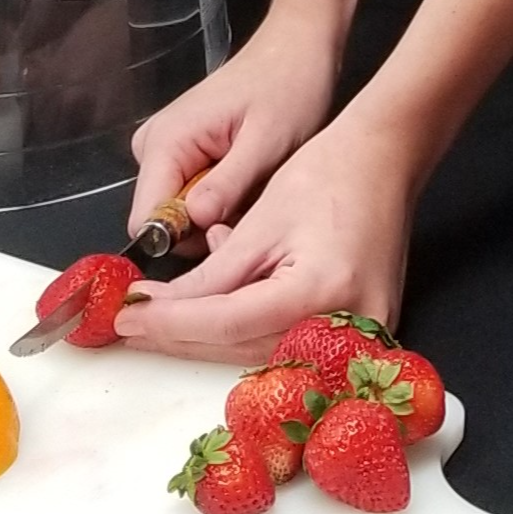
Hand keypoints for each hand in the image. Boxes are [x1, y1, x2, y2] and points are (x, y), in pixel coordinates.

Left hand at [117, 106, 419, 362]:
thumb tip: (159, 308)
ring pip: (262, 354)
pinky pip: (289, 345)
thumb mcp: (260, 222)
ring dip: (210, 339)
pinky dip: (247, 333)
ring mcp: (361, 335)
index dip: (171, 323)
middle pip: (244, 349)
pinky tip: (217, 308)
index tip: (126, 320)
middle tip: (133, 325)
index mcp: (322, 290)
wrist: (385, 158)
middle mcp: (347, 326)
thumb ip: (212, 275)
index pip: (229, 323)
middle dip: (182, 337)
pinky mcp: (361, 332)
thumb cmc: (328, 173)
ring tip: (166, 314)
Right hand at [127, 10, 341, 251]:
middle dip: (210, 225)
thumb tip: (195, 223)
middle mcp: (155, 147)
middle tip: (254, 202)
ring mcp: (168, 149)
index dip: (184, 240)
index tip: (228, 232)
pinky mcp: (186, 152)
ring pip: (184, 213)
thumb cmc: (289, 87)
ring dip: (222, 212)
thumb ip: (227, 184)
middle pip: (166, 223)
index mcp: (166, 142)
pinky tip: (251, 177)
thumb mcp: (266, 141)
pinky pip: (195, 195)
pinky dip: (224, 197)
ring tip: (257, 184)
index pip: (147, 223)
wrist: (298, 48)